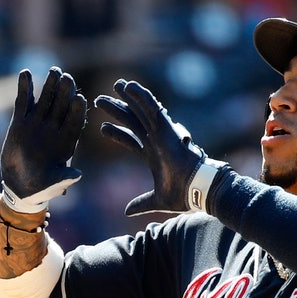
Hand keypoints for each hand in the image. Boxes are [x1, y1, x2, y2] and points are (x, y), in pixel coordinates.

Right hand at [0, 67, 86, 213]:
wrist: (20, 185)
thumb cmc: (41, 187)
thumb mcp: (54, 184)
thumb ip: (64, 178)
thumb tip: (78, 174)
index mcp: (67, 141)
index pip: (74, 122)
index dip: (77, 111)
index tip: (80, 99)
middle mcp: (54, 128)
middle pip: (61, 106)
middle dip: (65, 92)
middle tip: (67, 78)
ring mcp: (38, 123)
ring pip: (45, 100)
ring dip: (49, 85)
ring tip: (54, 70)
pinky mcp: (21, 121)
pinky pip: (23, 102)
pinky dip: (25, 88)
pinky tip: (25, 73)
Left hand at [94, 79, 225, 216]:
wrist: (197, 189)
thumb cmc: (182, 194)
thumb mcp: (156, 200)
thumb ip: (141, 203)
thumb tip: (127, 211)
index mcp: (153, 155)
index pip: (131, 140)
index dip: (117, 134)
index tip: (102, 128)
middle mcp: (156, 140)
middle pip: (132, 120)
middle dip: (117, 110)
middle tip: (100, 101)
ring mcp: (161, 132)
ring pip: (141, 110)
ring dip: (127, 98)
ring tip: (115, 86)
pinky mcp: (166, 127)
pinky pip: (152, 107)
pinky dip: (140, 96)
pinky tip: (128, 86)